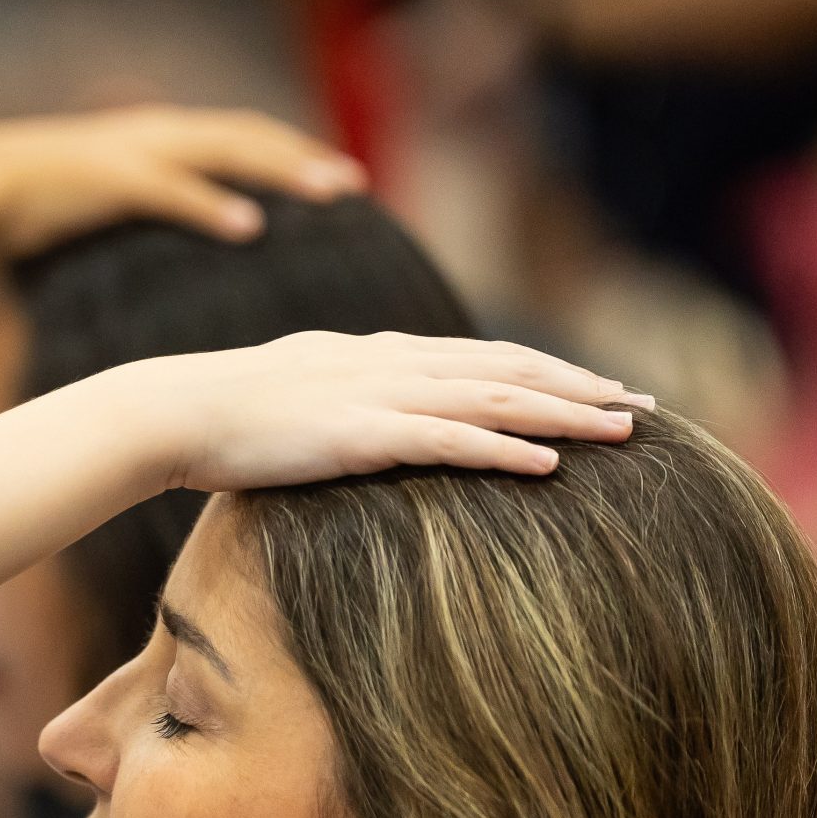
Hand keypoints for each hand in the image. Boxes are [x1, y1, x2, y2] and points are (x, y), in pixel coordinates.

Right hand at [0, 107, 368, 258]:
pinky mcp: (109, 180)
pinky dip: (213, 206)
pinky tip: (249, 227)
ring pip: (227, 151)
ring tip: (330, 192)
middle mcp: (153, 136)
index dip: (283, 153)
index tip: (326, 178)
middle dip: (302, 156)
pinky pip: (174, 191)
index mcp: (151, 141)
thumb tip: (157, 264)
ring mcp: (135, 154)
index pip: (233, 138)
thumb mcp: (90, 208)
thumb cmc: (23, 209)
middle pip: (246, 136)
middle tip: (355, 182)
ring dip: (282, 169)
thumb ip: (132, 226)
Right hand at [65, 331, 647, 495]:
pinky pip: (449, 439)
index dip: (549, 369)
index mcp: (378, 353)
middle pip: (510, 368)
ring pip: (496, 397)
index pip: (483, 355)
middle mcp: (391, 362)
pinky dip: (504, 447)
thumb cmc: (218, 414)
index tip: (601, 388)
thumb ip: (340, 394)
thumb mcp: (293, 393)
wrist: (170, 411)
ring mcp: (378, 395)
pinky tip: (549, 465)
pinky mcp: (360, 433)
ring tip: (625, 432)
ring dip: (566, 413)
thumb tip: (362, 415)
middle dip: (583, 387)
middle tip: (646, 408)